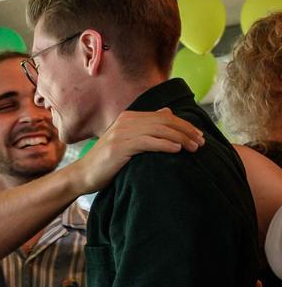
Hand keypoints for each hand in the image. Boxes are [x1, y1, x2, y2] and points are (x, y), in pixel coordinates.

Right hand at [73, 109, 203, 193]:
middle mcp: (126, 121)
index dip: (184, 125)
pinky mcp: (119, 147)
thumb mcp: (128, 140)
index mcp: (129, 117)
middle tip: (201, 143)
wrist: (84, 175)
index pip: (164, 116)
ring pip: (159, 130)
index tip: (199, 136)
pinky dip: (165, 145)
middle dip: (186, 131)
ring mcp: (121, 133)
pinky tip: (177, 150)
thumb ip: (146, 127)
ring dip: (180, 138)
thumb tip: (167, 112)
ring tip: (194, 148)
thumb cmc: (108, 161)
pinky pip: (148, 142)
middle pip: (164, 121)